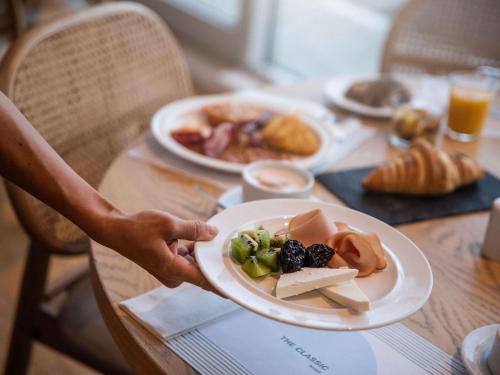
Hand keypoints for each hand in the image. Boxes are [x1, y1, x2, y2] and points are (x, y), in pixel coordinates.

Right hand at [93, 209, 219, 292]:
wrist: (116, 229)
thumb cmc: (138, 228)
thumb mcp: (170, 225)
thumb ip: (194, 229)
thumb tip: (213, 232)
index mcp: (174, 270)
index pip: (204, 281)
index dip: (221, 284)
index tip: (237, 287)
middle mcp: (173, 275)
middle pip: (202, 269)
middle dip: (214, 257)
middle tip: (230, 245)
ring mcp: (170, 270)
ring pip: (195, 262)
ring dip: (203, 251)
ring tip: (215, 236)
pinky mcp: (168, 263)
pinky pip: (187, 258)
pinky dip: (193, 249)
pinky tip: (199, 236)